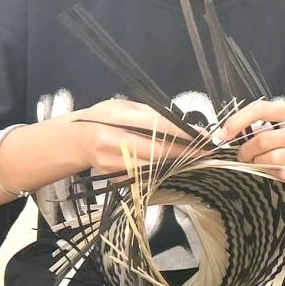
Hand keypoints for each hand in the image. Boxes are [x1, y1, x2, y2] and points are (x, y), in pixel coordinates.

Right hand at [67, 98, 195, 174]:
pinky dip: (163, 175)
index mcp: (119, 119)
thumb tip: (186, 126)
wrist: (77, 140)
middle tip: (207, 153)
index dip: (185, 134)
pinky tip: (177, 170)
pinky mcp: (116, 179)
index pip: (159, 127)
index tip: (205, 137)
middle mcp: (115, 143)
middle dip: (187, 153)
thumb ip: (153, 115)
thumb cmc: (105, 118)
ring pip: (155, 169)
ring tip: (197, 161)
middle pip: (160, 152)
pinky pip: (146, 179)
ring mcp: (114, 164)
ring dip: (178, 166)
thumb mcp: (126, 106)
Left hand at [219, 100, 284, 183]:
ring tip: (260, 163)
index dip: (236, 122)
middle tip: (243, 155)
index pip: (259, 110)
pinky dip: (274, 175)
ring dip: (258, 164)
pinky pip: (283, 175)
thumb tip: (242, 131)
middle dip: (245, 151)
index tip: (223, 134)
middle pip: (261, 140)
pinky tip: (277, 171)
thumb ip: (276, 121)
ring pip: (269, 160)